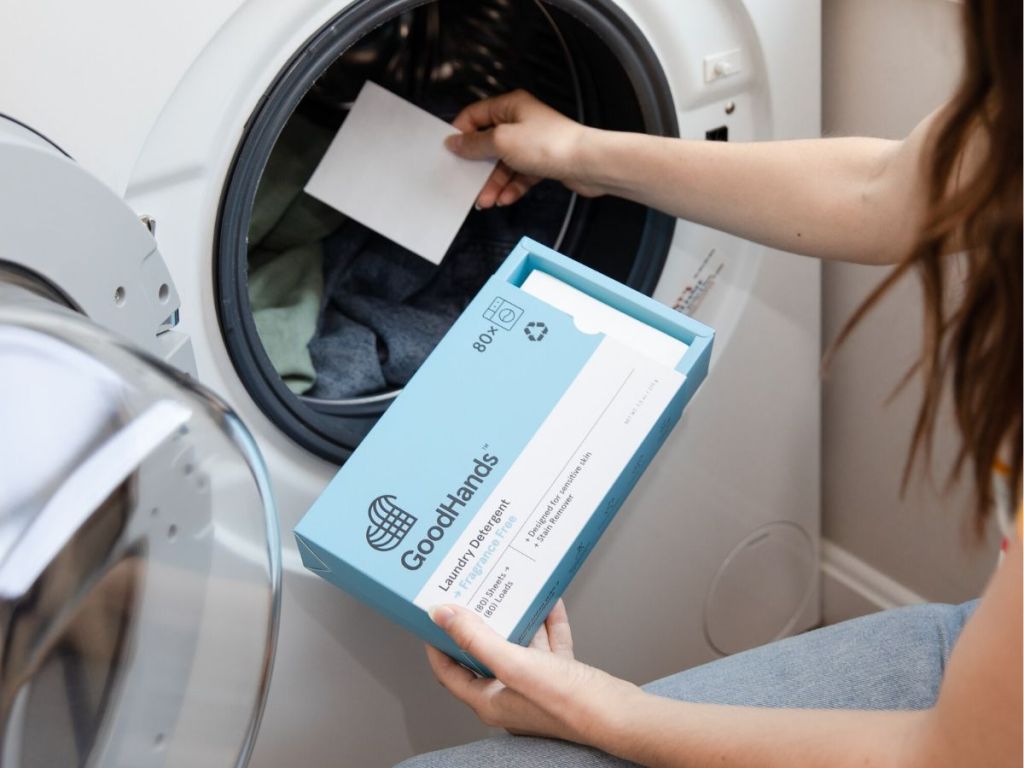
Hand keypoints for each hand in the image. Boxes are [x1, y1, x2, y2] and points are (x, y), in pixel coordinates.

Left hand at [426, 600, 639, 747]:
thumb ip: (476, 639)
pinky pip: (549, 645)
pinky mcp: (562, 678)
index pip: (449, 672)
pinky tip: (549, 602)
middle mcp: (510, 696)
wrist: (619, 715)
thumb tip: (442, 615)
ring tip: (508, 592)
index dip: (438, 644)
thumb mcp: (514, 663)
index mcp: (490, 701)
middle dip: (478, 625)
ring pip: (519, 647)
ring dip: (515, 619)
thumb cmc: (568, 702)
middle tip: (471, 597)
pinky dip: (548, 623)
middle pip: (484, 656)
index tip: (435, 617)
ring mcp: (537, 687)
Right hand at [444, 90, 603, 207]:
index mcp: (510, 106)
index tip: (451, 151)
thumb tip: (455, 142)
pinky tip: (505, 199)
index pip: (476, 115)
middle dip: (478, 166)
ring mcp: (532, 143)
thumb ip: (476, 143)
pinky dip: (512, 187)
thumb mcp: (502, 141)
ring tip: (486, 200)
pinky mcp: (542, 162)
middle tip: (467, 182)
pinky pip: (520, 176)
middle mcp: (521, 122)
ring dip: (494, 183)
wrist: (586, 163)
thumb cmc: (549, 144)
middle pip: (489, 143)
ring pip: (504, 164)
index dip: (462, 132)